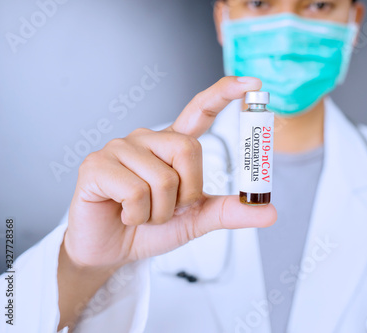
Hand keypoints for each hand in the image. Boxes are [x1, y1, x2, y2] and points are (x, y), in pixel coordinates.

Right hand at [64, 76, 276, 269]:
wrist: (112, 251)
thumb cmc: (150, 228)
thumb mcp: (197, 219)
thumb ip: (230, 212)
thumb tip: (270, 211)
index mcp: (172, 146)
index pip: (200, 110)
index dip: (224, 94)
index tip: (251, 83)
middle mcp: (147, 139)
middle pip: (188, 150)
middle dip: (186, 193)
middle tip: (167, 208)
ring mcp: (120, 148)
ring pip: (162, 179)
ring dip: (159, 212)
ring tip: (142, 213)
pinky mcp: (97, 165)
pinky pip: (135, 192)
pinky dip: (137, 216)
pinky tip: (123, 214)